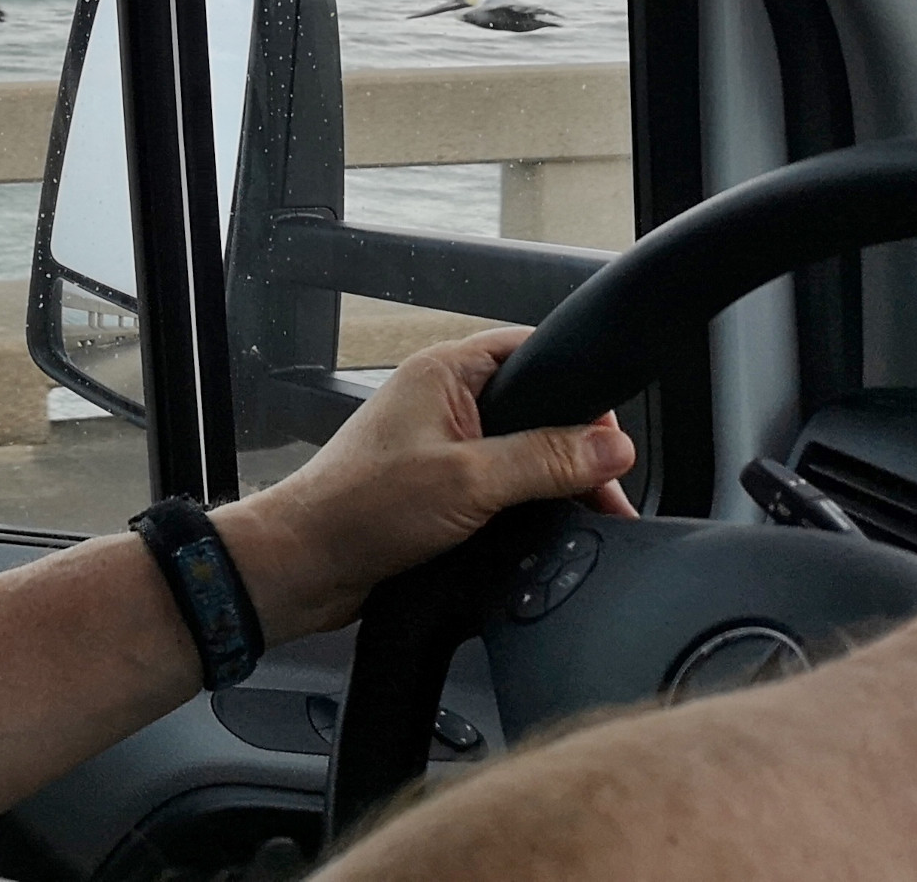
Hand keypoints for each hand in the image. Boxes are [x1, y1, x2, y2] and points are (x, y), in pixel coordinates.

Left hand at [211, 327, 634, 642]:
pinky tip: (544, 532)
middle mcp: (443, 402)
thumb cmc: (357, 508)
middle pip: (534, 408)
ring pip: (521, 453)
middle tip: (603, 490)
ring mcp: (442, 447)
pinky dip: (526, 507)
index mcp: (444, 374)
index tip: (610, 433)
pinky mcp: (440, 489)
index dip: (576, 387)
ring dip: (551, 483)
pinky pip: (501, 487)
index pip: (530, 351)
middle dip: (573, 448)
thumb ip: (543, 459)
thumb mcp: (467, 480)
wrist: (305, 565)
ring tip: (584, 516)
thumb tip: (610, 446)